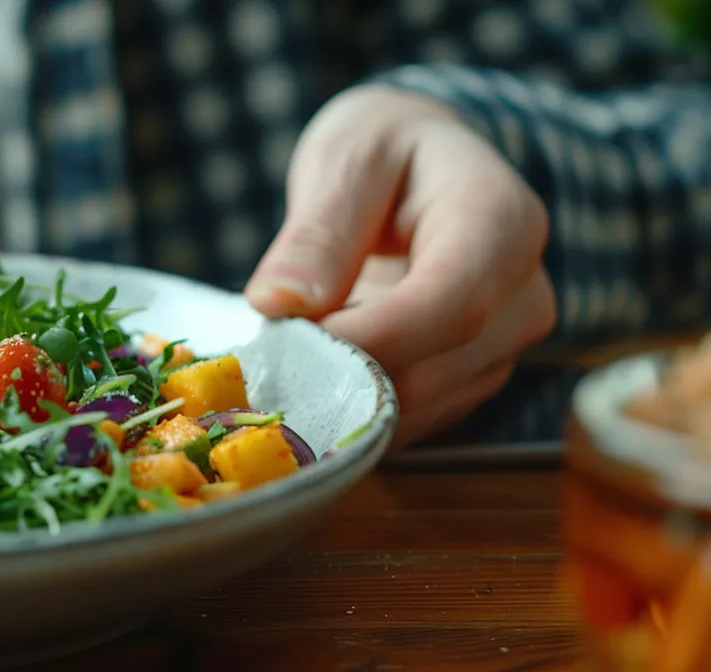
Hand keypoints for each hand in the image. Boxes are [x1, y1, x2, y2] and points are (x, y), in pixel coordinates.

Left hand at [244, 85, 557, 447]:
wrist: (422, 166)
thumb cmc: (385, 152)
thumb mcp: (346, 160)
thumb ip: (317, 232)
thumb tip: (280, 303)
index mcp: (504, 223)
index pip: (451, 305)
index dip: (370, 338)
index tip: (293, 342)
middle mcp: (524, 295)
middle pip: (434, 371)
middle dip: (341, 369)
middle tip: (266, 344)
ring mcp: (506, 346)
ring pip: (419, 407)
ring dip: (343, 390)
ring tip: (292, 342)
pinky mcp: (473, 380)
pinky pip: (412, 418)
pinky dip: (356, 404)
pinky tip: (319, 363)